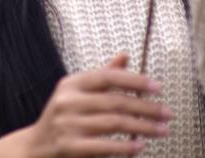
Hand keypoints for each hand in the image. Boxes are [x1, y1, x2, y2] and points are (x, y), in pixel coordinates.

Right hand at [0, 53, 171, 156]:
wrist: (36, 146)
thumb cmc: (63, 116)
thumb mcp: (77, 92)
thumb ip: (103, 76)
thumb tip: (125, 55)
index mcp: (71, 83)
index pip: (108, 77)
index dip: (135, 81)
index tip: (158, 87)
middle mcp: (68, 101)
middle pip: (115, 102)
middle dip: (146, 108)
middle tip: (167, 113)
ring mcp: (67, 124)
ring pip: (114, 124)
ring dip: (143, 128)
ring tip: (162, 130)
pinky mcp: (69, 146)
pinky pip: (103, 146)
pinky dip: (125, 147)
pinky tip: (140, 147)